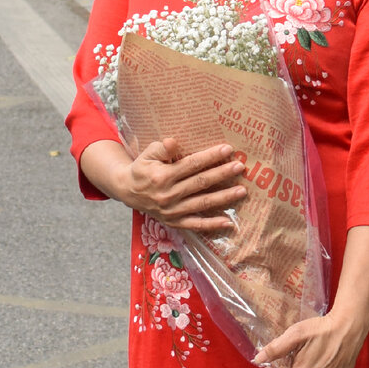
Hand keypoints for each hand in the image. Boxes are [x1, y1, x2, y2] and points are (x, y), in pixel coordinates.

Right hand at [119, 137, 246, 232]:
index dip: (210, 157)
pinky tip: (228, 222)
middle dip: (222, 174)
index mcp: (162, 176)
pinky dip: (212, 225)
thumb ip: (162, 148)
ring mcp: (172, 210)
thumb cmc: (142, 168)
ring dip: (223, 197)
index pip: (191, 165)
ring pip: (202, 203)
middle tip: (240, 167)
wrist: (127, 191)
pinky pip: (196, 225)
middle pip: (200, 183)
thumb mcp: (147, 154)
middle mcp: (168, 194)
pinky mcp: (174, 222)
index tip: (228, 149)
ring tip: (241, 191)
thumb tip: (173, 142)